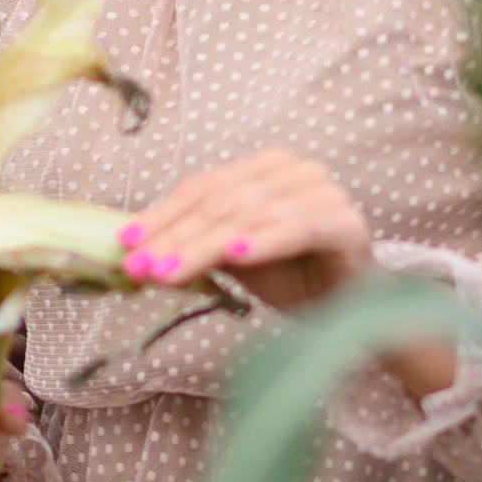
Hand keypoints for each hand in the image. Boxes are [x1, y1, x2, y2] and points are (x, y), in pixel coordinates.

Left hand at [118, 152, 457, 396]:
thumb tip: (136, 251)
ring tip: (166, 273)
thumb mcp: (235, 260)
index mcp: (264, 169)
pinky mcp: (345, 222)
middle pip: (220, 201)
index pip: (202, 187)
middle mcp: (294, 170)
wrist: (355, 313)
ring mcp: (323, 192)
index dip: (161, 214)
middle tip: (138, 267)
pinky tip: (235, 255)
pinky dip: (263, 241)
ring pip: (247, 216)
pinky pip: (296, 228)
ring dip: (201, 247)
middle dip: (172, 236)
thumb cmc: (295, 280)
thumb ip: (197, 245)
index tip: (125, 244)